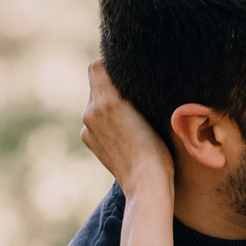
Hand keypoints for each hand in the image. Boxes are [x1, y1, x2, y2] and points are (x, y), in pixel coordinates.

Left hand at [81, 59, 174, 199]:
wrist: (146, 182)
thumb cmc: (158, 147)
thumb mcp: (151, 110)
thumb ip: (130, 88)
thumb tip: (122, 72)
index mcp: (108, 100)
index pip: (97, 66)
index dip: (111, 63)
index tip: (126, 69)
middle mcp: (91, 111)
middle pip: (96, 82)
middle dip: (111, 83)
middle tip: (132, 91)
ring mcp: (87, 127)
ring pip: (95, 101)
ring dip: (108, 101)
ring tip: (130, 113)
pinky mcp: (88, 139)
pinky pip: (94, 118)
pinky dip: (105, 118)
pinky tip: (123, 130)